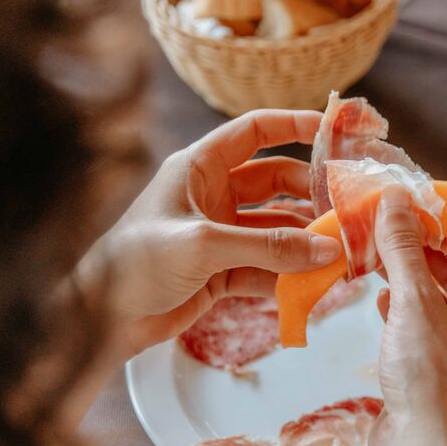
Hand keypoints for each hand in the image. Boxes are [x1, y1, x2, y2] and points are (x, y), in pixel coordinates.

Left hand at [77, 110, 341, 354]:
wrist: (100, 320)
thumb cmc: (135, 263)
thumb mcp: (204, 245)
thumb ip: (268, 246)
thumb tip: (326, 249)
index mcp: (200, 168)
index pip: (255, 131)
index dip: (294, 124)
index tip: (334, 130)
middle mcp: (212, 195)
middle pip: (276, 182)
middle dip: (311, 195)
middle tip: (346, 210)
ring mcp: (220, 234)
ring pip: (276, 229)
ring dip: (305, 241)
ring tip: (339, 255)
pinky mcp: (222, 272)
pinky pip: (267, 267)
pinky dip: (289, 276)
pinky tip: (313, 286)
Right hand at [369, 186, 446, 445]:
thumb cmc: (432, 384)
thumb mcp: (416, 305)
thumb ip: (404, 250)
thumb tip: (395, 202)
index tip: (412, 209)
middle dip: (421, 251)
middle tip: (387, 228)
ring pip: (436, 300)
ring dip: (408, 278)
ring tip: (376, 256)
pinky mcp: (434, 372)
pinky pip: (421, 326)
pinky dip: (401, 308)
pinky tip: (379, 300)